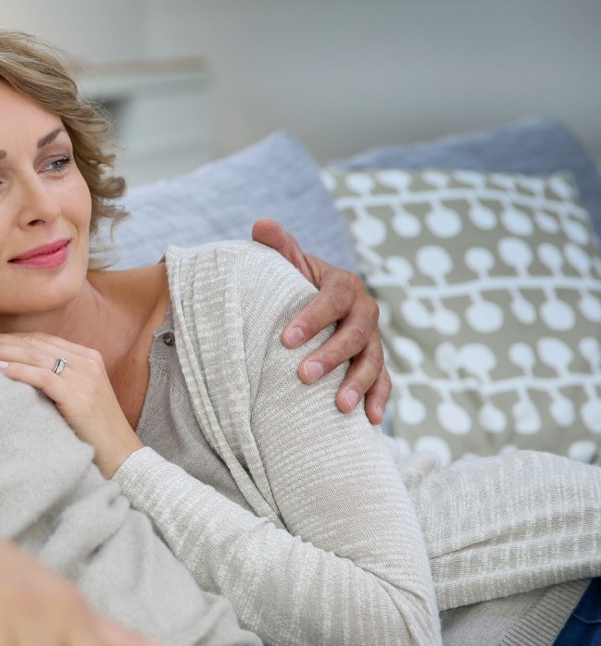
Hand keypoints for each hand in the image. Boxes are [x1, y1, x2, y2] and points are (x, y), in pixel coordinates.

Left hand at [0, 331, 143, 477]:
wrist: (122, 457)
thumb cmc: (95, 432)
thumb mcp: (78, 396)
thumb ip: (58, 379)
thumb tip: (17, 371)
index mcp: (88, 357)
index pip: (42, 339)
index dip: (12, 336)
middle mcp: (88, 362)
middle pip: (36, 343)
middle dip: (2, 340)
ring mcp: (85, 378)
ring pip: (36, 356)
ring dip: (4, 351)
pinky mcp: (79, 397)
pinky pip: (42, 376)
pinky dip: (18, 370)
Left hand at [252, 218, 390, 424]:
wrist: (315, 302)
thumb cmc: (295, 284)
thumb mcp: (287, 264)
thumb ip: (278, 246)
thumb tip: (261, 225)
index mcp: (344, 285)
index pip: (332, 300)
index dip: (313, 318)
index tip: (286, 339)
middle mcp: (365, 311)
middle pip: (356, 335)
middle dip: (332, 356)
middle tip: (304, 375)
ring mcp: (374, 340)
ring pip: (373, 362)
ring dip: (359, 384)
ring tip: (340, 407)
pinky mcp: (376, 363)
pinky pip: (384, 382)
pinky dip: (379, 400)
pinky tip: (369, 420)